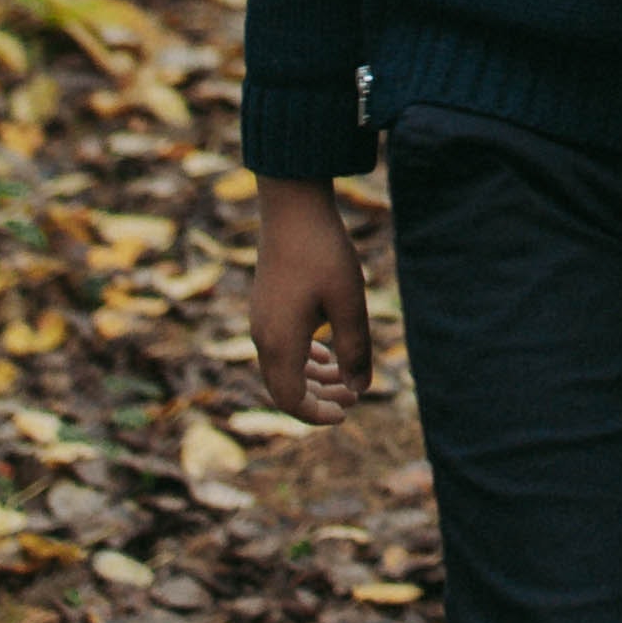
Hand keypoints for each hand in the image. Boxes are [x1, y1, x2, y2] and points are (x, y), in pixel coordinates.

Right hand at [251, 178, 372, 419]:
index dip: (317, 414)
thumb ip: (354, 348)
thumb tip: (360, 388)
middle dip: (318, 399)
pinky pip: (280, 348)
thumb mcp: (349, 303)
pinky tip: (327, 354)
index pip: (290, 400)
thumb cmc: (323, 253)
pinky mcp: (266, 306)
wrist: (292, 207)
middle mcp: (263, 337)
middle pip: (284, 388)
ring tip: (346, 378)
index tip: (347, 413)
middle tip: (353, 398)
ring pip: (283, 368)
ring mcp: (261, 320)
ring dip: (313, 379)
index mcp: (280, 343)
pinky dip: (304, 359)